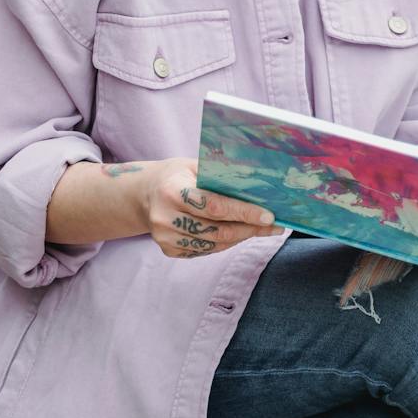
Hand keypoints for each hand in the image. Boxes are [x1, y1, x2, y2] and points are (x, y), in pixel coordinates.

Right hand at [139, 158, 284, 258]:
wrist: (144, 194)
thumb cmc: (176, 175)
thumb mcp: (194, 166)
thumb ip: (220, 175)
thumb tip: (259, 185)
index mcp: (172, 191)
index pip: (214, 206)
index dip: (244, 212)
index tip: (269, 216)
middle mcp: (165, 217)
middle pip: (217, 230)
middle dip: (250, 229)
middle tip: (274, 226)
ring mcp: (165, 237)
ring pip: (214, 244)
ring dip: (240, 237)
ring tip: (260, 229)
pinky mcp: (168, 250)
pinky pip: (205, 251)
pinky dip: (224, 243)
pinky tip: (236, 234)